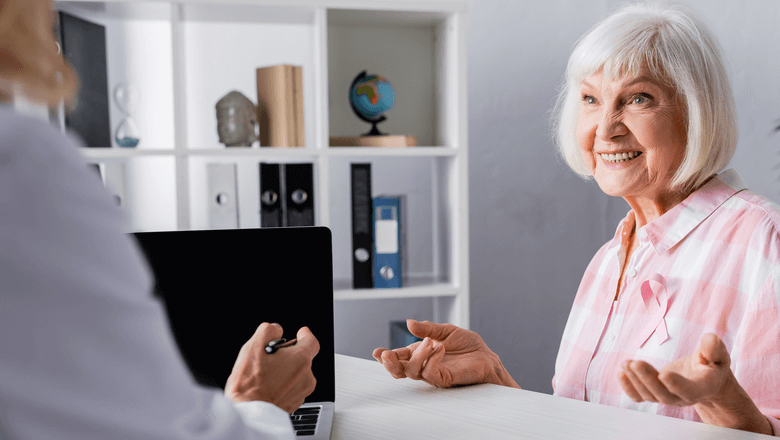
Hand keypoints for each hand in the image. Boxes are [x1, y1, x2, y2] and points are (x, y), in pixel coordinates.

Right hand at [225, 323, 319, 413]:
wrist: (248, 414)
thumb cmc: (251, 384)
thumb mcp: (254, 346)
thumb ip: (268, 330)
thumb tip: (275, 329)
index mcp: (301, 359)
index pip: (312, 340)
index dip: (305, 334)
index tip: (301, 333)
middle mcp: (306, 376)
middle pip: (302, 358)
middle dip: (288, 355)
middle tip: (270, 358)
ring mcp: (302, 391)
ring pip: (297, 374)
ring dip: (286, 371)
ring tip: (266, 375)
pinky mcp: (294, 404)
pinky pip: (292, 388)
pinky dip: (284, 385)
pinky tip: (268, 387)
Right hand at [372, 319, 518, 388]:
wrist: (487, 358)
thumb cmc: (468, 347)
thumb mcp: (446, 331)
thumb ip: (428, 328)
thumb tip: (409, 323)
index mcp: (421, 353)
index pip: (399, 357)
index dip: (386, 356)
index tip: (376, 352)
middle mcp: (424, 364)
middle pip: (399, 370)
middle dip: (390, 364)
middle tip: (386, 354)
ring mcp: (434, 373)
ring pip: (412, 372)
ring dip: (417, 356)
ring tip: (430, 343)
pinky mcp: (445, 379)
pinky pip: (430, 374)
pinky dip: (431, 360)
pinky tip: (439, 349)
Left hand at [619, 333, 770, 433]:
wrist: (706, 379)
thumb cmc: (713, 363)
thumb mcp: (719, 355)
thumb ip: (714, 348)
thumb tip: (710, 338)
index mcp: (702, 387)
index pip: (689, 391)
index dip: (677, 385)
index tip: (664, 374)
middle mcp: (684, 397)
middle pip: (664, 395)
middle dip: (648, 380)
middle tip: (635, 363)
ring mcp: (668, 397)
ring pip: (650, 395)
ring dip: (635, 380)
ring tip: (625, 363)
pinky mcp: (656, 393)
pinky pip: (640, 396)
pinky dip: (629, 388)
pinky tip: (621, 374)